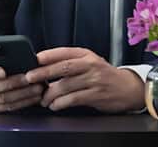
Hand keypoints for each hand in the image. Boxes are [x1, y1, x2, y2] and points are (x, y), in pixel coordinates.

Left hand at [24, 47, 144, 112]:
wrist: (128, 88)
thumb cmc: (104, 75)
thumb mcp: (90, 62)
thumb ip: (70, 63)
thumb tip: (43, 67)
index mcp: (86, 55)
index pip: (64, 52)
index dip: (47, 55)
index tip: (33, 59)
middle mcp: (90, 65)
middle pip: (63, 67)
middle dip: (43, 73)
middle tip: (29, 78)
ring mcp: (94, 80)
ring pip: (66, 85)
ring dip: (49, 94)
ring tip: (43, 99)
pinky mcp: (96, 95)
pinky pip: (73, 99)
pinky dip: (60, 103)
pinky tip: (55, 105)